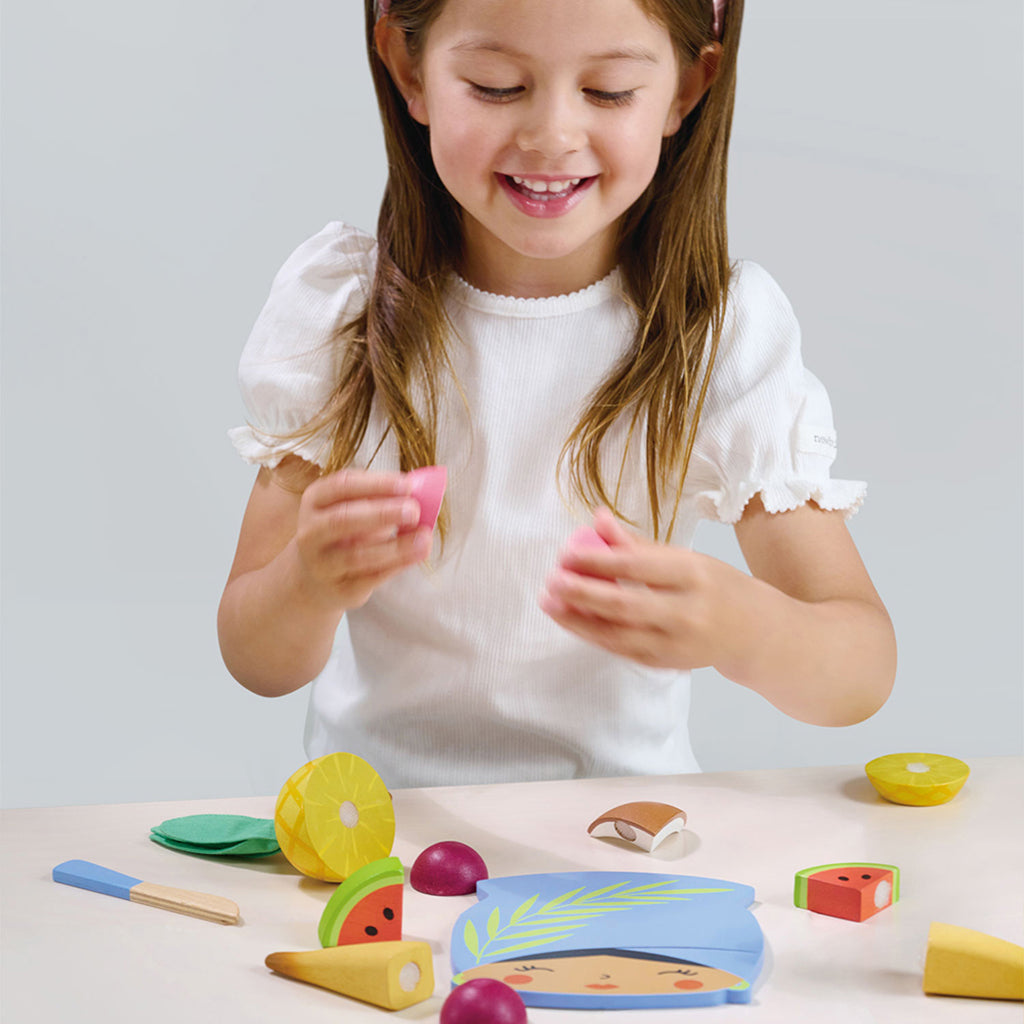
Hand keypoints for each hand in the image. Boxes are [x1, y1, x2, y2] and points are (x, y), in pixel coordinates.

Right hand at [292, 468, 432, 610]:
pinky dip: (398, 564)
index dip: (376, 484)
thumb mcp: (353, 508)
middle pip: (342, 520)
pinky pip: (371, 577)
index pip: (342, 486)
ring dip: (396, 546)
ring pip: (357, 555)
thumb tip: (420, 491)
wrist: (317, 579)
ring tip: (424, 537)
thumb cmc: (345, 533)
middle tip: (414, 511)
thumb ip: (381, 498)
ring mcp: (322, 564)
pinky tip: (418, 554)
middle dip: (382, 514)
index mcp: (315, 501)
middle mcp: (311, 532)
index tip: (407, 485)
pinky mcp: (340, 589)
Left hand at [539, 508, 744, 669]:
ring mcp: (676, 644)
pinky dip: (593, 634)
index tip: (567, 553)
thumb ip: (639, 545)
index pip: (638, 567)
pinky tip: (571, 620)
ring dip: (578, 619)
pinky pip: (621, 649)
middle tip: (552, 580)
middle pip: (625, 605)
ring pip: (618, 634)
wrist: (754, 633)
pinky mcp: (665, 664)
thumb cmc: (715, 586)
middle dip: (583, 593)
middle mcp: (687, 612)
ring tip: (549, 602)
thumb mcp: (686, 558)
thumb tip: (598, 519)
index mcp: (694, 575)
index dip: (599, 560)